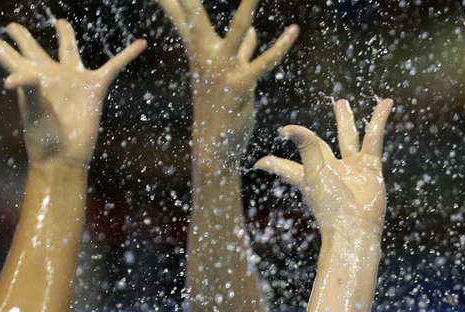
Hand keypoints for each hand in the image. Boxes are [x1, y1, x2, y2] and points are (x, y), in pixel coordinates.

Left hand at [0, 21, 144, 168]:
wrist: (66, 156)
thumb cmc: (44, 137)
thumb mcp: (33, 111)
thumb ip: (27, 89)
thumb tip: (12, 78)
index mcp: (27, 73)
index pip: (0, 50)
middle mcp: (48, 72)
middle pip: (30, 46)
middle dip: (20, 35)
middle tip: (11, 27)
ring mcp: (72, 79)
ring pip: (68, 49)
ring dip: (66, 36)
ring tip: (62, 22)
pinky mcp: (94, 88)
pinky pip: (114, 66)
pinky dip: (127, 55)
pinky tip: (142, 43)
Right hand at [155, 0, 297, 152]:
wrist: (213, 144)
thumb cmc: (221, 108)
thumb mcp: (230, 72)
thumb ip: (242, 49)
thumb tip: (252, 30)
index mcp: (198, 49)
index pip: (179, 14)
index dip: (170, 0)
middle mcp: (205, 54)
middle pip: (193, 14)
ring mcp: (222, 69)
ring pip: (236, 30)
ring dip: (248, 7)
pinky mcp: (240, 84)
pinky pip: (265, 62)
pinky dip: (281, 46)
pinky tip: (294, 30)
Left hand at [257, 99, 390, 249]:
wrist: (356, 225)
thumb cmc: (331, 205)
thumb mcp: (313, 172)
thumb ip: (305, 147)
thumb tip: (287, 128)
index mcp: (310, 176)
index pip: (287, 168)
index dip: (275, 165)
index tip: (259, 164)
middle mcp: (330, 171)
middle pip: (319, 146)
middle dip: (314, 135)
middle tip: (301, 129)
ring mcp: (352, 170)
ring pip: (348, 140)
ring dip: (345, 121)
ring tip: (342, 103)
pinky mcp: (371, 168)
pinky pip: (374, 139)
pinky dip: (380, 120)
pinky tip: (386, 104)